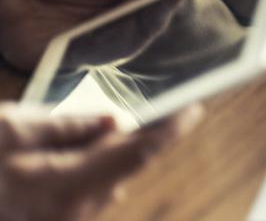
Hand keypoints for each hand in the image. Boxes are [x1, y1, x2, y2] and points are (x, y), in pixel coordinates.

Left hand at [0, 0, 195, 71]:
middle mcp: (136, 17)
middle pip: (157, 18)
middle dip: (157, 8)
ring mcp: (113, 40)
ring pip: (134, 38)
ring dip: (128, 29)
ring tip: (120, 11)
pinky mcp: (86, 57)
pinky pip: (100, 53)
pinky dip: (99, 44)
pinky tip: (95, 32)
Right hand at [0, 103, 200, 220]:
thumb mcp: (10, 129)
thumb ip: (67, 126)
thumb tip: (112, 122)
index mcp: (69, 187)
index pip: (140, 152)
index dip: (172, 127)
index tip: (196, 106)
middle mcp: (72, 214)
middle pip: (123, 169)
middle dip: (142, 139)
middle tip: (166, 107)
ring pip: (102, 182)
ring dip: (111, 155)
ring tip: (121, 123)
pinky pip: (79, 194)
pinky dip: (86, 169)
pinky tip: (78, 149)